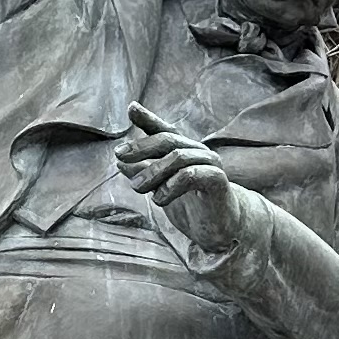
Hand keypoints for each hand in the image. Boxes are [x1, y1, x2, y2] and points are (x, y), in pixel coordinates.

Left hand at [116, 102, 240, 252]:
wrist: (219, 230)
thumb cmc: (191, 207)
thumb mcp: (160, 188)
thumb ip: (144, 173)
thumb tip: (120, 162)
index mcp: (185, 151)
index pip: (165, 130)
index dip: (148, 118)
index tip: (131, 108)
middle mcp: (198, 152)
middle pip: (167, 140)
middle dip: (141, 147)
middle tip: (119, 156)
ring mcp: (210, 164)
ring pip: (177, 157)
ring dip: (152, 172)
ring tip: (137, 188)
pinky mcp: (218, 180)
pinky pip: (191, 175)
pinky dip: (170, 186)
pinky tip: (159, 199)